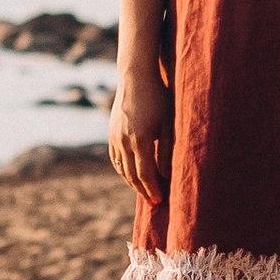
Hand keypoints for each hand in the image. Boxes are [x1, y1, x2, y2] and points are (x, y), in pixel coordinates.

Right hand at [109, 60, 171, 205]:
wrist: (135, 77)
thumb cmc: (158, 98)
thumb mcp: (169, 123)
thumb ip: (167, 151)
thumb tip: (165, 175)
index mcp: (140, 140)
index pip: (145, 174)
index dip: (152, 190)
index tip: (160, 202)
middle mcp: (123, 141)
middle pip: (132, 175)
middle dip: (144, 191)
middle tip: (154, 203)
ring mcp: (114, 137)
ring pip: (122, 168)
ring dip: (133, 182)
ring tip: (145, 191)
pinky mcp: (111, 132)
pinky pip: (115, 158)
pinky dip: (123, 170)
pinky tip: (131, 174)